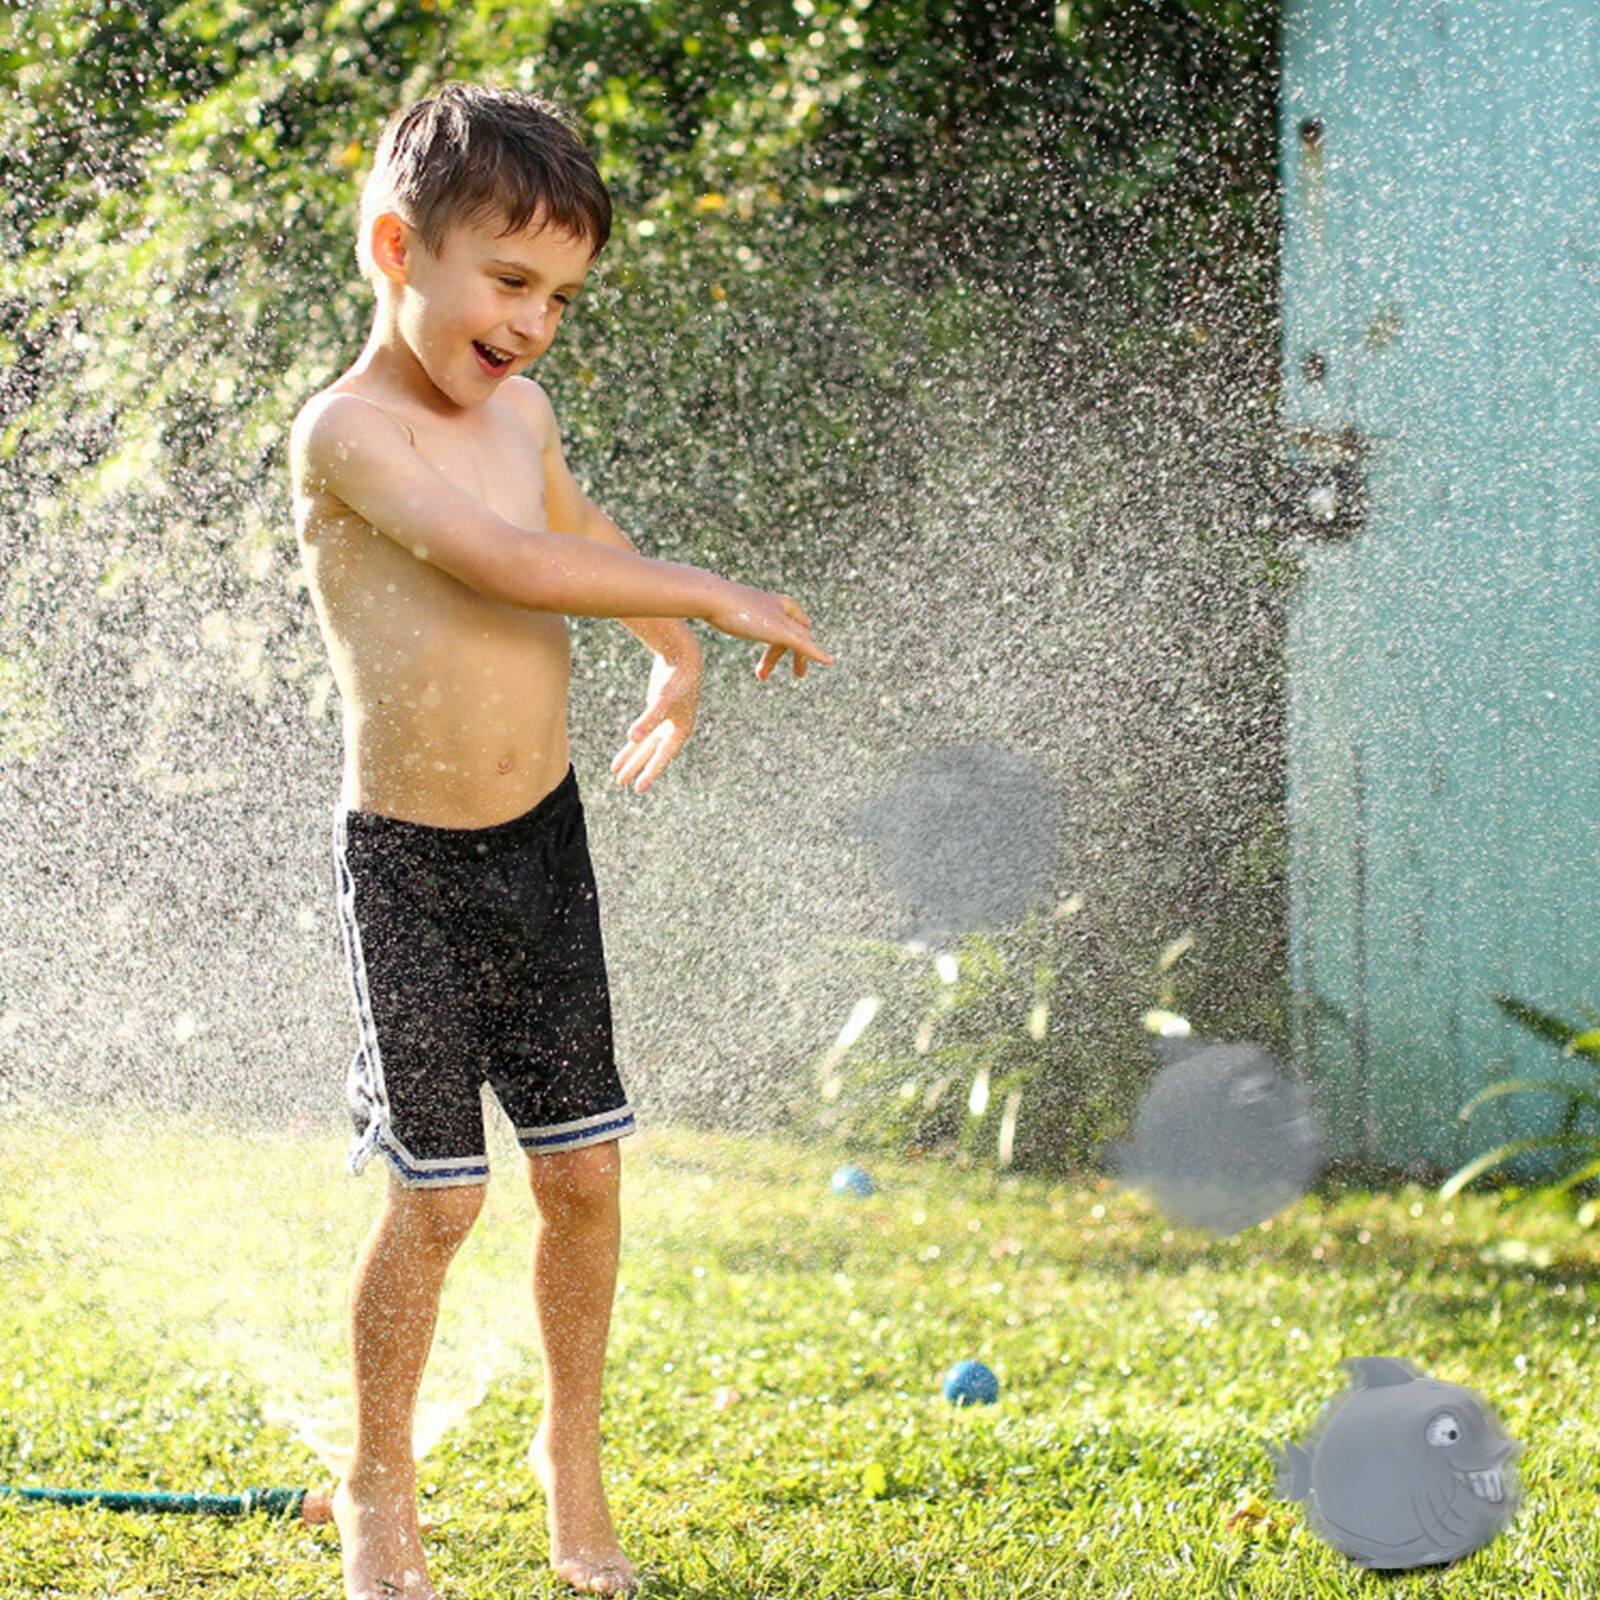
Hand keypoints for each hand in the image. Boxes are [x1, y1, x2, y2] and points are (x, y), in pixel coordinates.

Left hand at [611, 648, 702, 793]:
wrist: (680, 658)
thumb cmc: (675, 681)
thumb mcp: (661, 702)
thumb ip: (646, 721)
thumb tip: (631, 738)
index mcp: (681, 731)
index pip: (663, 757)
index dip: (650, 773)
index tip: (638, 788)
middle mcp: (674, 730)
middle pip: (651, 754)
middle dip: (636, 768)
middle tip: (622, 784)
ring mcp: (664, 722)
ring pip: (645, 745)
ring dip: (632, 758)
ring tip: (617, 773)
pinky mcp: (656, 713)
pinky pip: (642, 733)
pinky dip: (632, 743)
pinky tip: (625, 750)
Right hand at [703, 581, 835, 678]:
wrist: (712, 597)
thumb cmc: (706, 599)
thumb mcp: (711, 603)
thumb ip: (709, 604)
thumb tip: (690, 601)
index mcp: (764, 598)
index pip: (789, 607)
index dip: (797, 619)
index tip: (803, 627)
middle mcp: (775, 606)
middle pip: (794, 627)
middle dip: (793, 648)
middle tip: (796, 667)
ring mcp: (778, 618)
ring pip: (800, 639)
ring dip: (800, 659)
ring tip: (800, 675)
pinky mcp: (779, 631)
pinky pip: (804, 644)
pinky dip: (817, 653)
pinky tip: (830, 661)